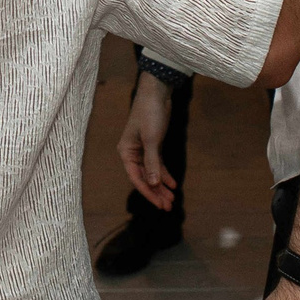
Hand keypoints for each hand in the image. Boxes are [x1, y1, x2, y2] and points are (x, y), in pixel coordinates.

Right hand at [118, 71, 176, 210]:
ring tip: (172, 199)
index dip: (149, 193)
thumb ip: (153, 163)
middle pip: (145, 178)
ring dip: (162, 185)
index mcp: (126, 152)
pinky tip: (173, 184)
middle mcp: (132, 153)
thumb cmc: (150, 114)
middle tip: (168, 206)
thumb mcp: (152, 140)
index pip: (137, 178)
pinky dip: (165, 174)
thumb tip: (154, 184)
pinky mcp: (153, 145)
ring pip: (152, 172)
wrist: (157, 92)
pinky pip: (158, 164)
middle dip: (156, 192)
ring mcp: (143, 149)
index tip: (160, 204)